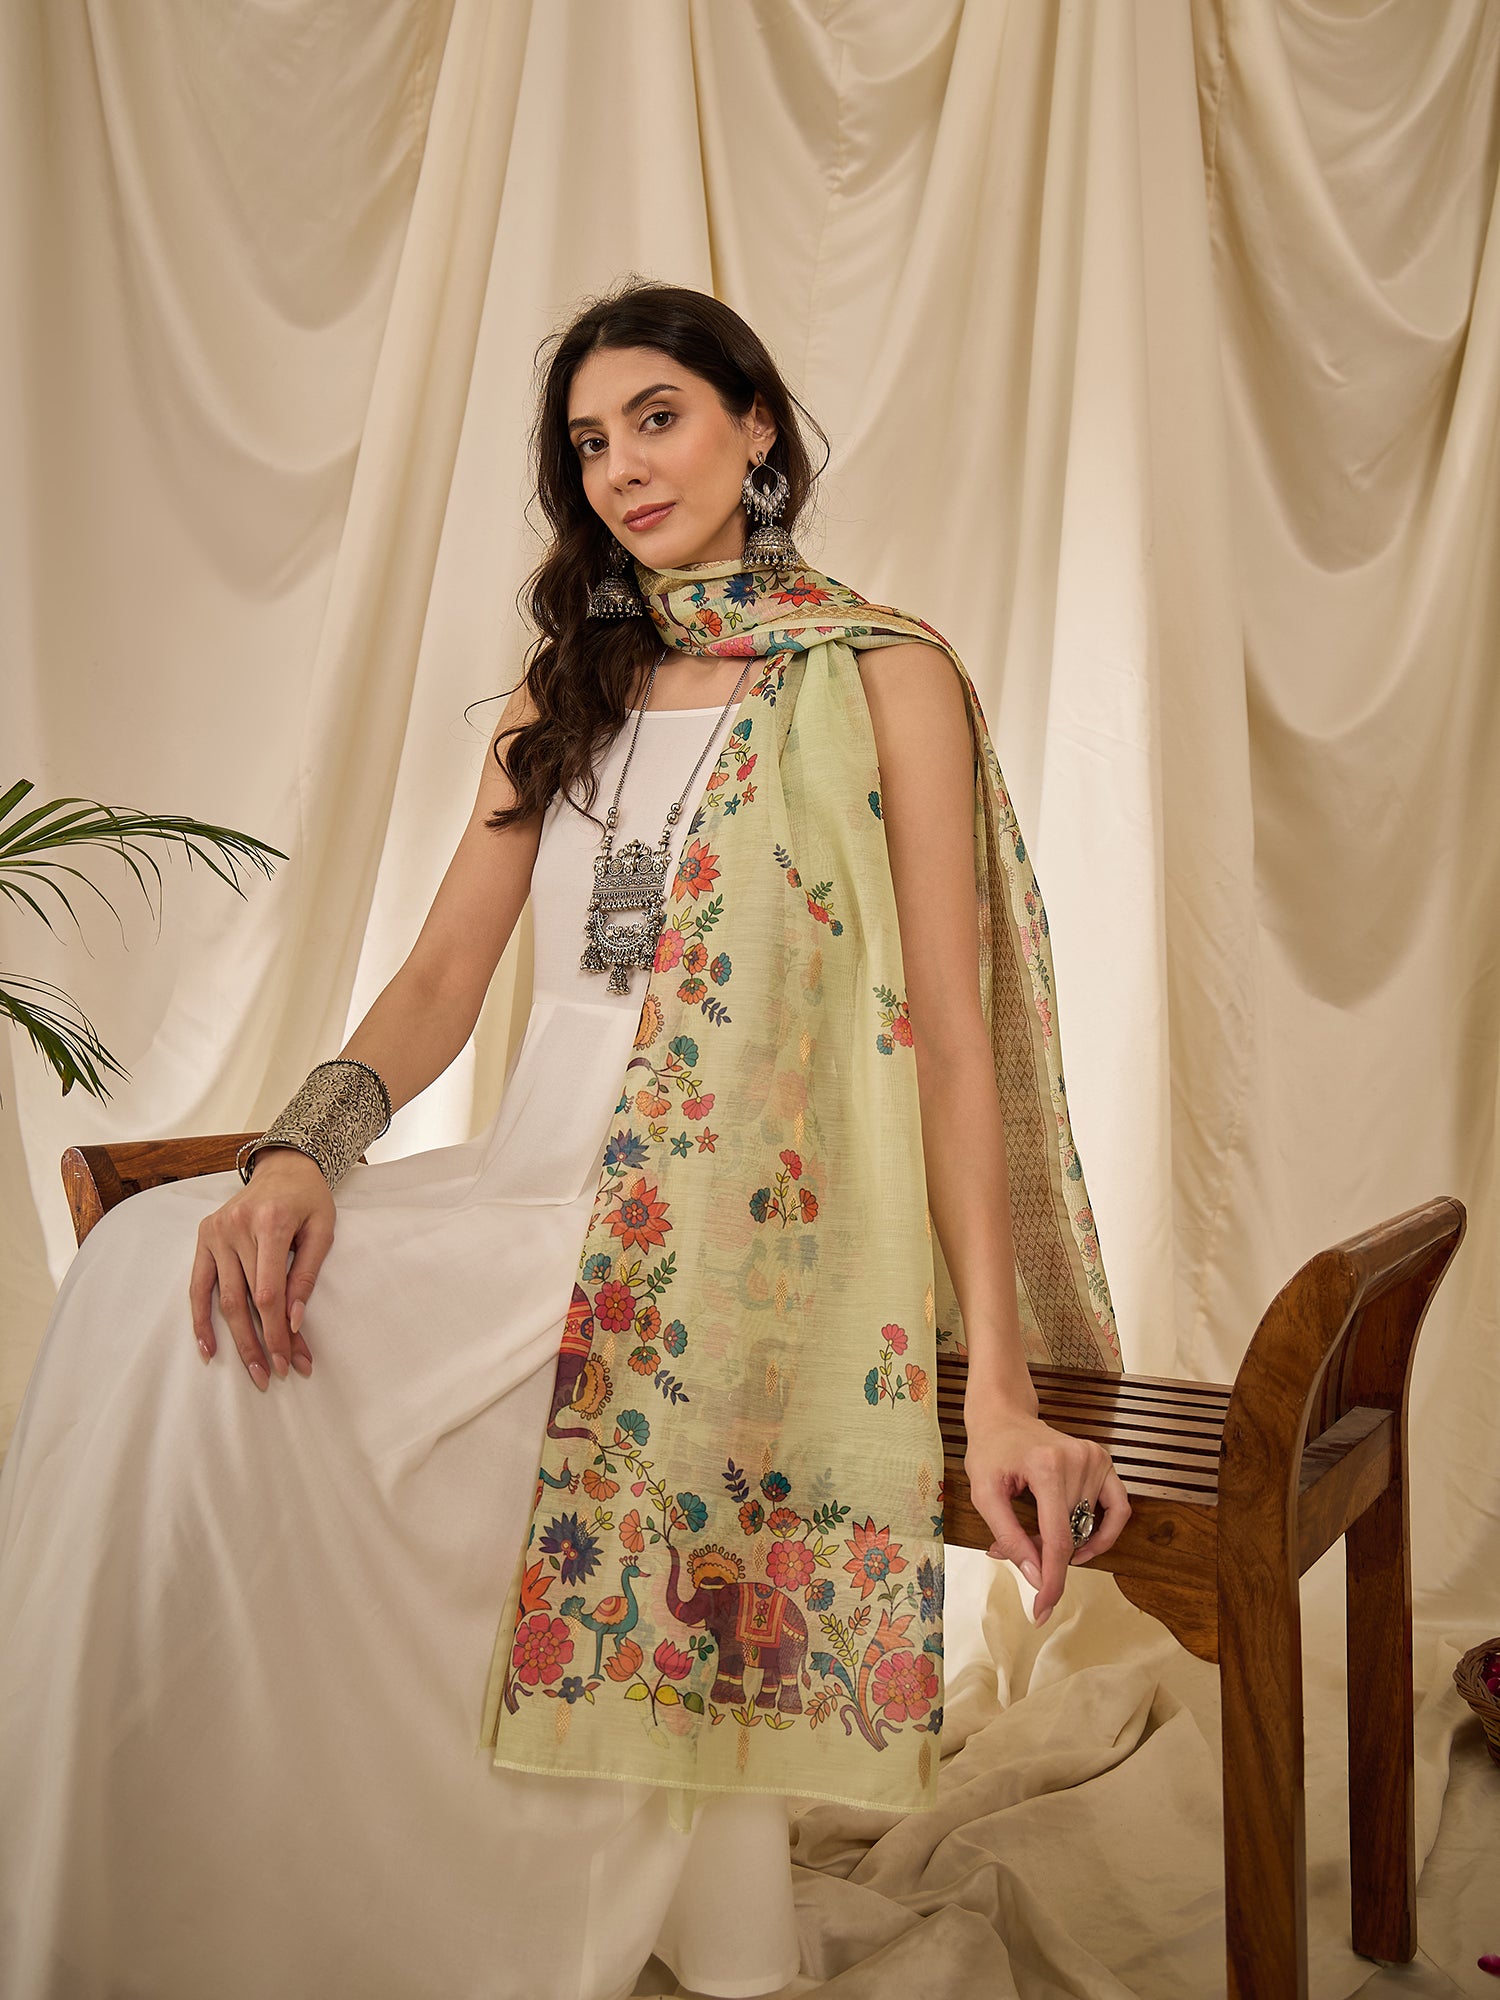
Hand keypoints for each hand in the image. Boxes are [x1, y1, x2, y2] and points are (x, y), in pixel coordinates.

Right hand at [190, 1148, 334, 1389]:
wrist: (284, 1167)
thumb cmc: (309, 1200)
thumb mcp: (322, 1231)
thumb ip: (306, 1275)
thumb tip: (294, 1320)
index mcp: (269, 1223)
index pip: (269, 1291)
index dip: (277, 1331)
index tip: (291, 1360)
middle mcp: (236, 1227)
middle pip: (245, 1300)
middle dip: (260, 1342)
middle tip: (273, 1375)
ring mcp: (215, 1232)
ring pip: (222, 1298)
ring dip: (236, 1339)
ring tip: (253, 1369)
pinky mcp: (204, 1237)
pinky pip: (198, 1285)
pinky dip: (200, 1318)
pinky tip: (208, 1347)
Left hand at [963, 1400, 1130, 1625]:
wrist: (1003, 1415)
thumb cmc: (990, 1452)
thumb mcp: (985, 1495)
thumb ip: (1010, 1537)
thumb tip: (1036, 1577)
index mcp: (1047, 1467)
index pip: (1058, 1539)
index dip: (1052, 1581)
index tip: (1042, 1611)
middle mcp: (1078, 1460)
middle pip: (1073, 1536)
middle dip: (1047, 1555)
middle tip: (1021, 1547)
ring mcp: (1096, 1458)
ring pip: (1090, 1527)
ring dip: (1067, 1541)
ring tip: (1037, 1530)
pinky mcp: (1105, 1460)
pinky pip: (1119, 1508)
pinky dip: (1104, 1531)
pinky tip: (1083, 1541)